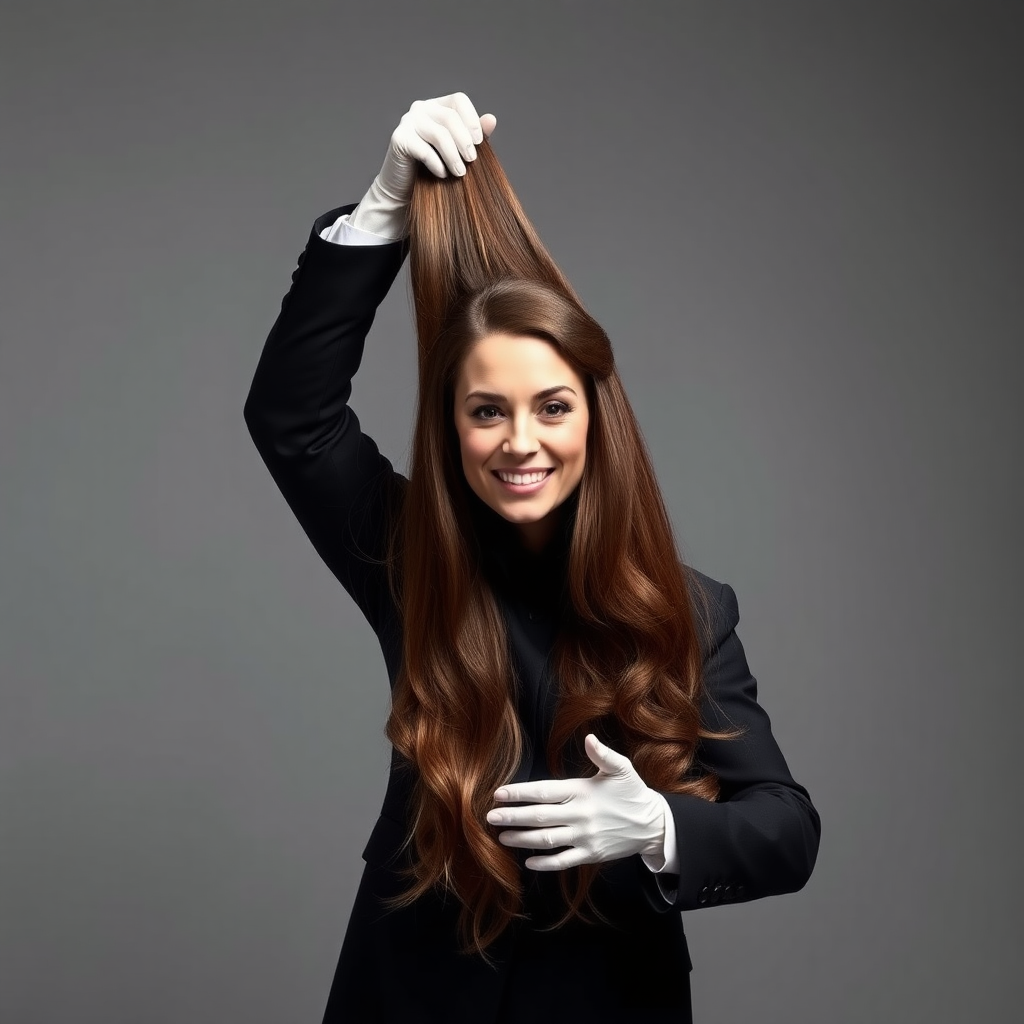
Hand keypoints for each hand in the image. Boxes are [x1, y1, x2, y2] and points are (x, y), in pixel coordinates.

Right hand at [349, 92, 496, 237]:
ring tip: (460, 173)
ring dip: (453, 156)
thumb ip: (473, 136)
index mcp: (438, 106)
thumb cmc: (435, 167)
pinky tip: (443, 175)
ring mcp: (408, 121)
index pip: (459, 100)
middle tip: (472, 161)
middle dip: (464, 141)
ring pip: (439, 134)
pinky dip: (436, 164)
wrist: (406, 188)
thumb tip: (491, 119)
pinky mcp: (399, 138)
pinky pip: (423, 150)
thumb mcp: (458, 151)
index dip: (472, 120)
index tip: (480, 143)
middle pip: (450, 117)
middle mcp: (421, 108)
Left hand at [486, 734, 666, 870]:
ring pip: (547, 840)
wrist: (653, 824)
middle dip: (513, 817)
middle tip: (490, 818)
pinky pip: (563, 861)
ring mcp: (585, 837)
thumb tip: (588, 738)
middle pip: (539, 817)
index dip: (519, 793)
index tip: (499, 794)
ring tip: (503, 837)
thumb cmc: (632, 792)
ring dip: (522, 839)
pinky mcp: (591, 855)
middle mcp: (580, 815)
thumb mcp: (621, 768)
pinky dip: (545, 863)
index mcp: (582, 792)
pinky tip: (528, 862)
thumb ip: (602, 754)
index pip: (544, 792)